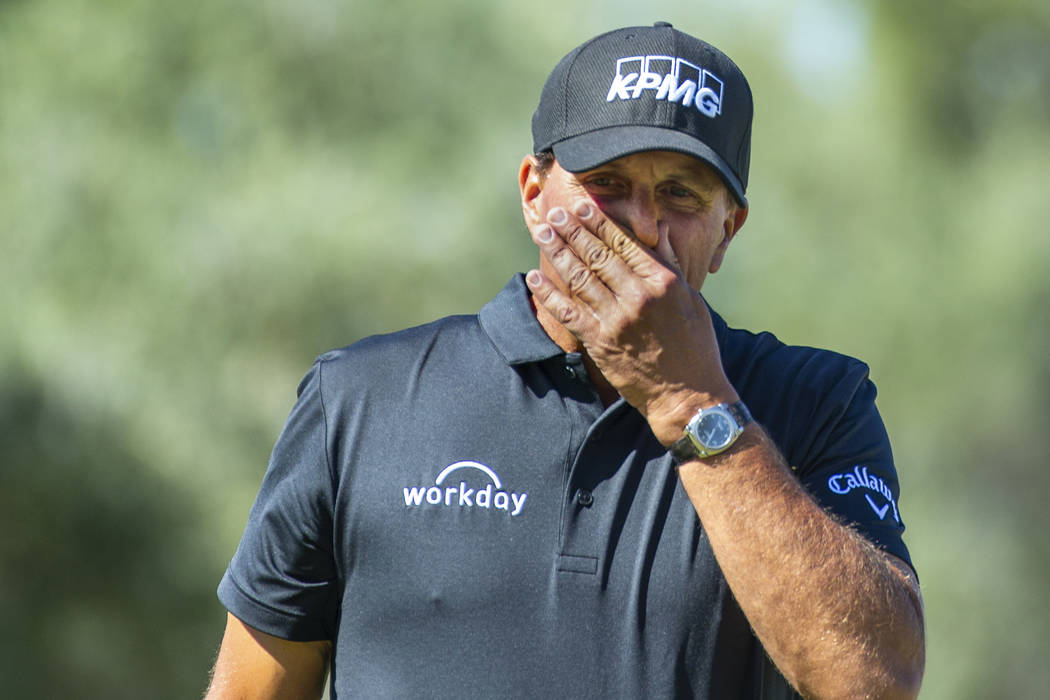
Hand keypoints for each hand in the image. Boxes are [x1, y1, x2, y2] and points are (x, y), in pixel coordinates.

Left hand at [526, 200, 737, 443]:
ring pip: (579, 278)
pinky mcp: (600, 343)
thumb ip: (671, 264)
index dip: (599, 223)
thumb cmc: (696, 347)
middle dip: (572, 230)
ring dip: (557, 252)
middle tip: (554, 212)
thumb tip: (659, 231)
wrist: (687, 396)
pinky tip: (534, 278)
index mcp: (662, 282)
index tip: (582, 206)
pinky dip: (549, 294)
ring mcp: (616, 320)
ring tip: (542, 233)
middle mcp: (638, 297)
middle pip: (597, 255)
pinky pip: (568, 313)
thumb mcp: (691, 300)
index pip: (625, 243)